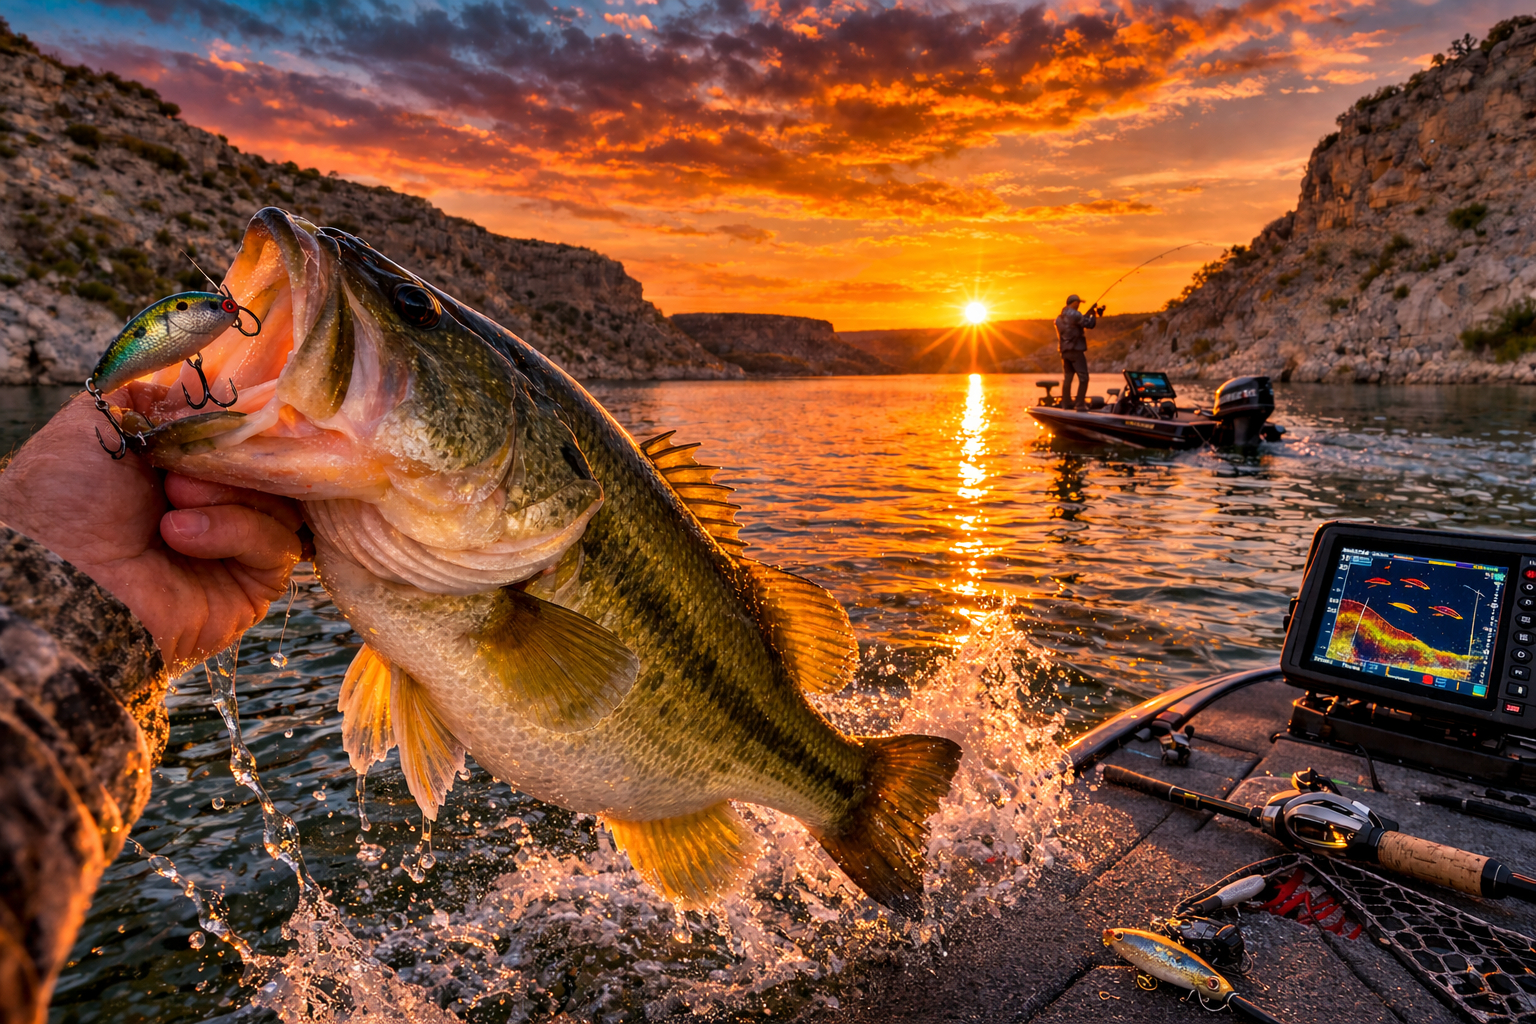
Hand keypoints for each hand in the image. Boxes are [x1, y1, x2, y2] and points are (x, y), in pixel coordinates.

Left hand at [0, 390, 302, 673]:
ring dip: (228, 494)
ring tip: (174, 502)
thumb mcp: (104, 418)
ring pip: (281, 502)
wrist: (62, 575)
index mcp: (181, 465)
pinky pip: (279, 544)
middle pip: (272, 466)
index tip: (248, 404)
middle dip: (235, 456)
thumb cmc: (67, 498)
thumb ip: (161, 397)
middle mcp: (214, 504)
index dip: (250, 419)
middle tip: (187, 463)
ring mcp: (237, 548)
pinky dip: (235, 530)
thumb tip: (218, 390)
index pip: (246, 435)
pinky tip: (181, 536)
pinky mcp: (253, 584)